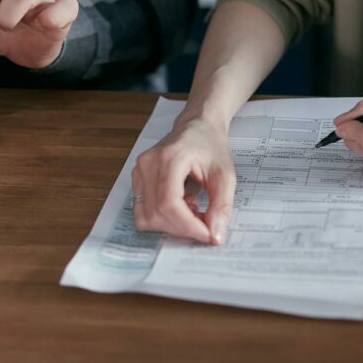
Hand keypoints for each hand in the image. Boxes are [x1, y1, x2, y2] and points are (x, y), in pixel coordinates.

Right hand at [132, 118, 235, 243]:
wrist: (198, 126)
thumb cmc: (210, 145)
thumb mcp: (225, 175)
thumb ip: (221, 206)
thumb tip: (215, 236)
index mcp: (170, 158)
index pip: (169, 204)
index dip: (188, 226)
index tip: (208, 234)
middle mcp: (148, 164)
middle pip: (156, 214)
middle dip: (182, 228)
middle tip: (204, 223)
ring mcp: (139, 171)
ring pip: (145, 217)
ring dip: (171, 224)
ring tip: (191, 210)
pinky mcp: (137, 179)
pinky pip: (142, 211)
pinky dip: (162, 217)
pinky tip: (180, 205)